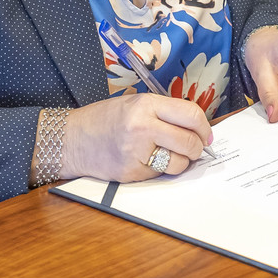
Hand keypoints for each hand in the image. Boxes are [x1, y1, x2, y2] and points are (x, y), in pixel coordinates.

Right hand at [60, 92, 212, 181]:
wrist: (71, 139)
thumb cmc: (105, 120)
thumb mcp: (135, 103)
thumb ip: (165, 113)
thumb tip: (197, 129)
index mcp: (147, 105)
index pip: (191, 115)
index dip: (204, 127)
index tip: (206, 135)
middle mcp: (143, 126)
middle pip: (189, 141)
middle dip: (197, 148)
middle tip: (194, 148)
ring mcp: (136, 151)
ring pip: (179, 162)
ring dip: (181, 162)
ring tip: (171, 155)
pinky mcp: (131, 171)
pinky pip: (160, 174)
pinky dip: (160, 170)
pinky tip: (148, 160)